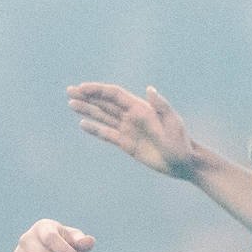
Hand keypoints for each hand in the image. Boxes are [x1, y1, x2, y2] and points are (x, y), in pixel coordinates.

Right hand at [69, 82, 199, 178]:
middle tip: (69, 91)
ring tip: (71, 104)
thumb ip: (161, 106)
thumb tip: (149, 88)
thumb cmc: (181, 143)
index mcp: (142, 108)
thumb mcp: (173, 124)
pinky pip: (107, 134)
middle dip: (88, 96)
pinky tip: (83, 124)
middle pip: (106, 103)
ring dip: (88, 110)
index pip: (115, 95)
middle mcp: (133, 116)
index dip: (98, 90)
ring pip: (104, 117)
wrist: (183, 163)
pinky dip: (95, 129)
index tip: (81, 88)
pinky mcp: (127, 144)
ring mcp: (129, 130)